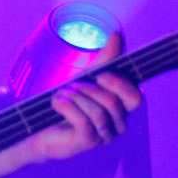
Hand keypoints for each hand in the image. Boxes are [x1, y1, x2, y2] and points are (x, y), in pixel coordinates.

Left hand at [16, 29, 138, 167]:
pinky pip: (83, 122)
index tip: (100, 75)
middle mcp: (117, 124)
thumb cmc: (68, 104)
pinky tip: (56, 102)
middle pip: (115, 103)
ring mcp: (103, 136)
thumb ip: (104, 60)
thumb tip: (117, 35)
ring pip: (98, 113)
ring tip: (62, 95)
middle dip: (90, 89)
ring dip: (75, 98)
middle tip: (72, 86)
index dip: (120, 84)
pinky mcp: (87, 143)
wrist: (40, 127)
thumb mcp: (86, 78)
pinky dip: (67, 107)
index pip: (136, 97)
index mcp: (121, 108)